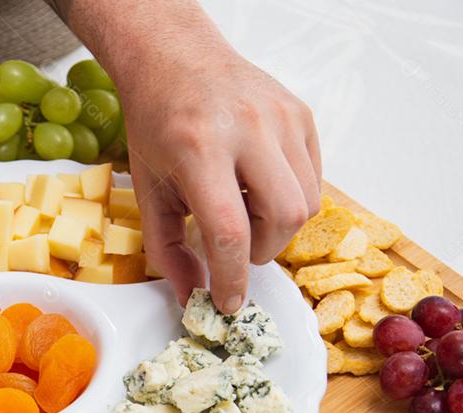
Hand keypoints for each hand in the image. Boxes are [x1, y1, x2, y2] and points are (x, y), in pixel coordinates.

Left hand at [61, 0, 320, 312]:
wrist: (175, 60)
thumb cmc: (158, 125)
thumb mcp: (148, 191)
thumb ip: (167, 249)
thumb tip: (191, 297)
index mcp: (199, 150)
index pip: (230, 231)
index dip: (232, 278)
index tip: (228, 303)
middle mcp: (247, 129)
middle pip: (282, 219)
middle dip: (260, 252)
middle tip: (234, 249)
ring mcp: (281, 118)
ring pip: (306, 203)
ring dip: (277, 228)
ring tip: (245, 214)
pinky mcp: (302, 114)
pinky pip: (314, 178)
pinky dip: (290, 200)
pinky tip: (259, 190)